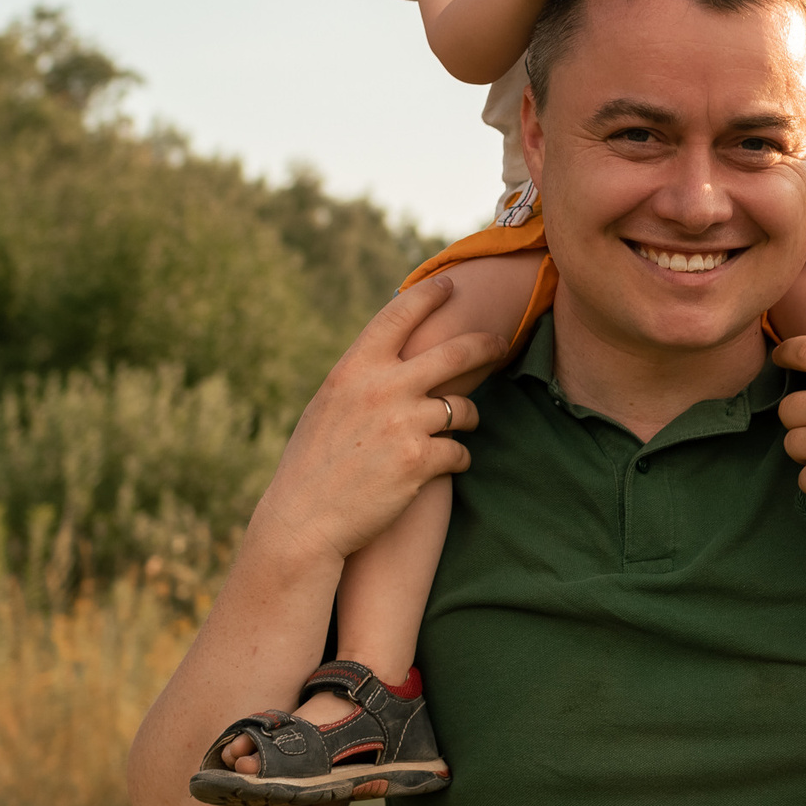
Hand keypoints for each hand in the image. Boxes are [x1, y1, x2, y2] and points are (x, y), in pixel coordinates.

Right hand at [245, 278, 507, 568]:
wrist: (304, 521)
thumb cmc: (311, 466)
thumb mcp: (327, 407)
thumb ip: (361, 381)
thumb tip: (388, 359)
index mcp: (353, 370)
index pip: (398, 316)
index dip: (428, 295)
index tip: (449, 284)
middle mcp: (382, 389)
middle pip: (455, 353)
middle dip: (486, 345)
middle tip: (501, 344)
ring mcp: (404, 424)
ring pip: (464, 408)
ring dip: (469, 418)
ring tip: (464, 426)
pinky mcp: (421, 462)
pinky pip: (460, 452)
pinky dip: (459, 459)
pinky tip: (452, 464)